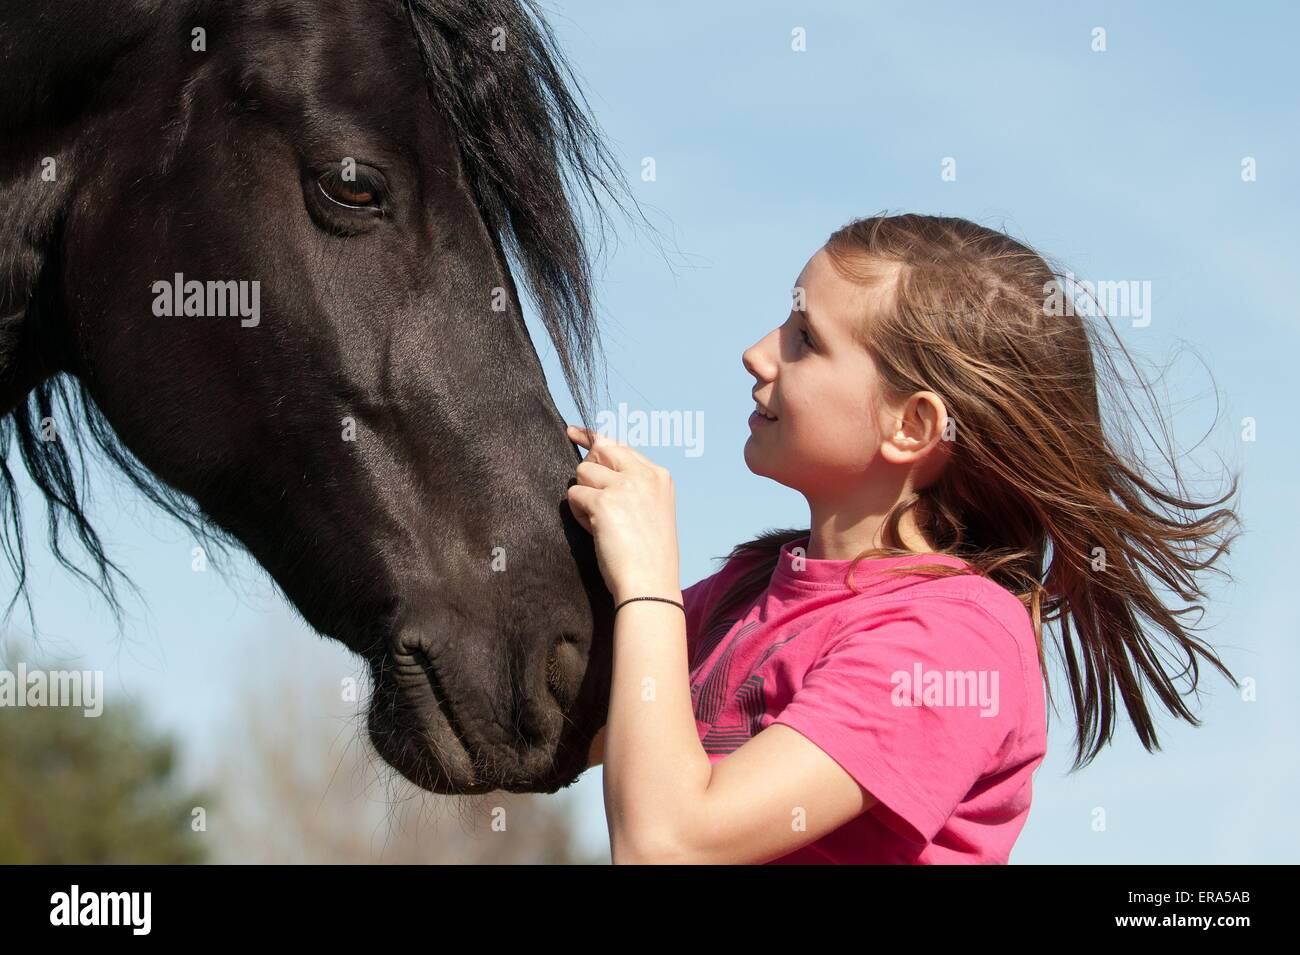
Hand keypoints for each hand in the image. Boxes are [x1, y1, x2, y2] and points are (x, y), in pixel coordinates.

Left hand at [565, 425, 680, 604]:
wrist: (650, 583)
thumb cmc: (650, 556)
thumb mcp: (653, 510)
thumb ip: (634, 486)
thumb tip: (597, 466)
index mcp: (659, 476)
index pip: (620, 446)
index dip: (594, 439)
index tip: (575, 432)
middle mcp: (644, 475)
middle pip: (600, 451)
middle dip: (587, 468)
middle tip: (588, 492)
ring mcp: (624, 486)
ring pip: (583, 472)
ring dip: (583, 497)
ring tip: (600, 523)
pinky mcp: (604, 502)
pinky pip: (574, 495)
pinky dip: (578, 514)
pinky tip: (595, 531)